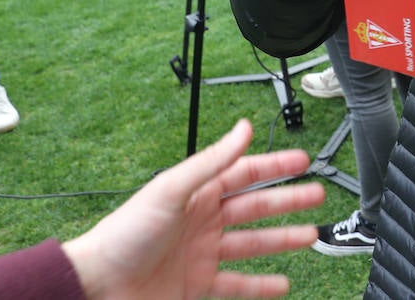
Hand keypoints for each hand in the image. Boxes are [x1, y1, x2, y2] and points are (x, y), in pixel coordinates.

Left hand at [62, 119, 324, 299]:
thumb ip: (211, 161)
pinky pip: (237, 285)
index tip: (301, 159)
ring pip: (252, 244)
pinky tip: (280, 284)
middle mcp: (203, 221)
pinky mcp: (197, 285)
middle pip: (255, 207)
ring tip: (309, 236)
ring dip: (282, 240)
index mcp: (197, 194)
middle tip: (316, 194)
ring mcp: (201, 254)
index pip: (245, 173)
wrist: (97, 285)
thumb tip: (242, 129)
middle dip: (288, 200)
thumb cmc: (124, 235)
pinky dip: (260, 285)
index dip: (274, 165)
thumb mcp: (170, 190)